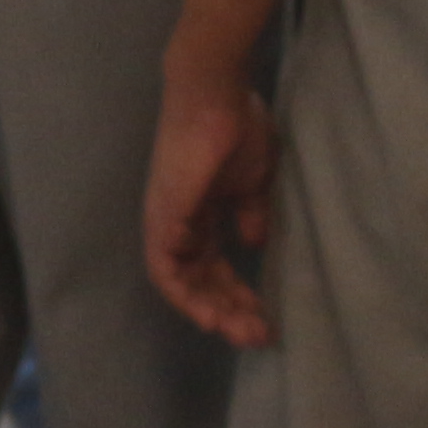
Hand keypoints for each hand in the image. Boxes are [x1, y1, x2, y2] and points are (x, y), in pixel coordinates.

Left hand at [142, 58, 279, 347]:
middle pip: (196, 281)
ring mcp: (167, 217)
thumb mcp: (252, 180)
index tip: (264, 317)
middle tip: (259, 336)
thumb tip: (252, 243)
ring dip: (207, 310)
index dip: (235, 294)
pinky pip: (163, 262)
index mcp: (199, 214)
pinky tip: (209, 309)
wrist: (216, 92)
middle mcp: (178, 221)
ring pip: (178, 281)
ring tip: (238, 332)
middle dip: (227, 312)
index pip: (211, 266)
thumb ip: (249, 212)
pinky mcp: (165, 211)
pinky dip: (183, 290)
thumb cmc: (237, 128)